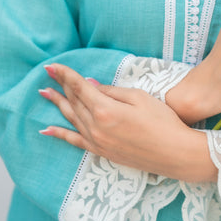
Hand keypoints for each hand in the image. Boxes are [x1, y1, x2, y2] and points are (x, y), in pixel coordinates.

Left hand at [39, 64, 216, 182]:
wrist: (175, 154)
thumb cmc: (163, 122)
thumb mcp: (139, 98)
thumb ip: (111, 91)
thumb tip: (90, 85)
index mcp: (106, 109)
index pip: (80, 87)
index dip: (65, 75)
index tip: (52, 66)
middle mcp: (96, 126)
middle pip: (74, 101)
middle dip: (60, 86)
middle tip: (48, 74)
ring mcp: (97, 141)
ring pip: (72, 118)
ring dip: (58, 104)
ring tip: (45, 93)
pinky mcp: (102, 152)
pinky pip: (75, 141)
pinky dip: (60, 134)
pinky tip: (47, 129)